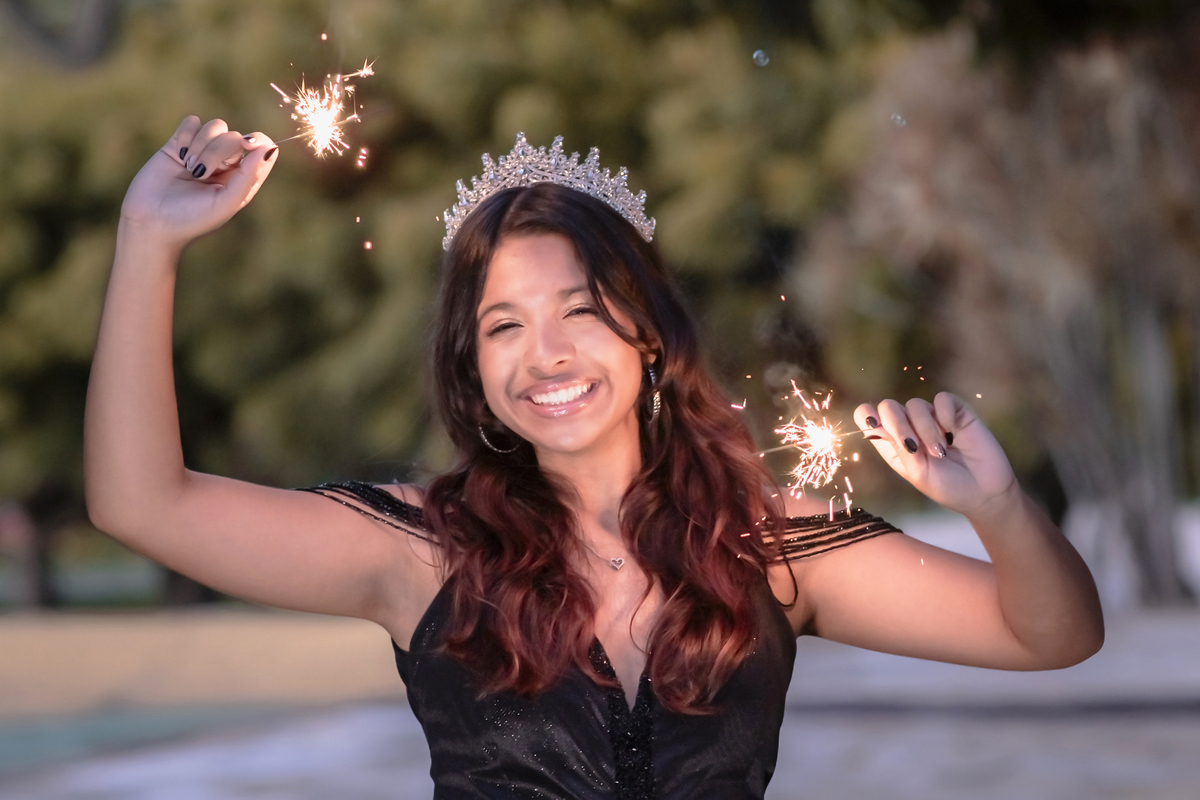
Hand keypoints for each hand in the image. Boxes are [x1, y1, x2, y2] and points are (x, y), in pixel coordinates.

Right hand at [119, 116, 277, 250]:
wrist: (151, 221)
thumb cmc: (192, 219)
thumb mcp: (226, 203)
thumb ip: (249, 177)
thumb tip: (269, 148)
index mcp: (242, 179)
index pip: (261, 148)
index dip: (257, 141)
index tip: (246, 145)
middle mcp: (226, 164)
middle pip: (234, 136)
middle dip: (217, 151)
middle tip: (199, 174)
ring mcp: (203, 152)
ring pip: (215, 126)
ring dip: (201, 145)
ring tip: (188, 168)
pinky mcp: (179, 144)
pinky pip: (192, 122)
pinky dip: (186, 134)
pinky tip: (179, 154)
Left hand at [854, 392, 1016, 517]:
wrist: (986, 492)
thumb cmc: (948, 488)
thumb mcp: (918, 473)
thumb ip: (898, 447)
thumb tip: (874, 421)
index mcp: (895, 445)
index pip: (870, 419)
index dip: (866, 416)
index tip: (871, 422)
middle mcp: (910, 428)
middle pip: (889, 407)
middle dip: (898, 425)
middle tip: (914, 447)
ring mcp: (933, 419)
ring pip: (915, 405)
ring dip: (926, 429)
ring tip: (942, 451)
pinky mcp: (956, 412)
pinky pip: (942, 399)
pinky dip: (945, 414)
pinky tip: (954, 432)